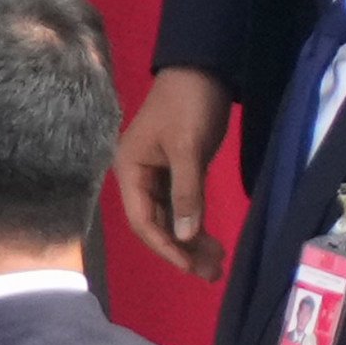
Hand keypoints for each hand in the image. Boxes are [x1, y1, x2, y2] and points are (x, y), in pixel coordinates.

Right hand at [112, 67, 233, 280]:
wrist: (203, 70)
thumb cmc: (189, 106)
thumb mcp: (188, 148)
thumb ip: (187, 192)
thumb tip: (186, 237)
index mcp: (129, 170)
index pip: (143, 220)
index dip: (165, 247)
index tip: (191, 267)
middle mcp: (138, 177)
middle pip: (156, 224)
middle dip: (181, 250)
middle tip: (211, 274)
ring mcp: (158, 175)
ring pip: (171, 218)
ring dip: (191, 241)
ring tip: (217, 264)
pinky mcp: (177, 171)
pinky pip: (183, 206)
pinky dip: (196, 224)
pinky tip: (211, 240)